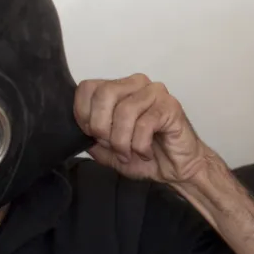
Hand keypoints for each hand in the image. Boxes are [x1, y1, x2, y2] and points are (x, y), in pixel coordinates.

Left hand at [76, 76, 214, 183]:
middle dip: (102, 127)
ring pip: (124, 111)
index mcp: (118, 89)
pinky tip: (146, 153)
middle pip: (104, 93)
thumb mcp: (109, 151)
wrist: (178, 169)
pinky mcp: (170, 106)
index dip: (83, 115)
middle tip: (111, 146)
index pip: (88, 87)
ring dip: (122, 141)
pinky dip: (140, 145)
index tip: (93, 136)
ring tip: (129, 154)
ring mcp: (155, 92)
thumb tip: (75, 131)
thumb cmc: (146, 156)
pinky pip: (145, 124)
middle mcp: (136, 84)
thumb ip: (92, 138)